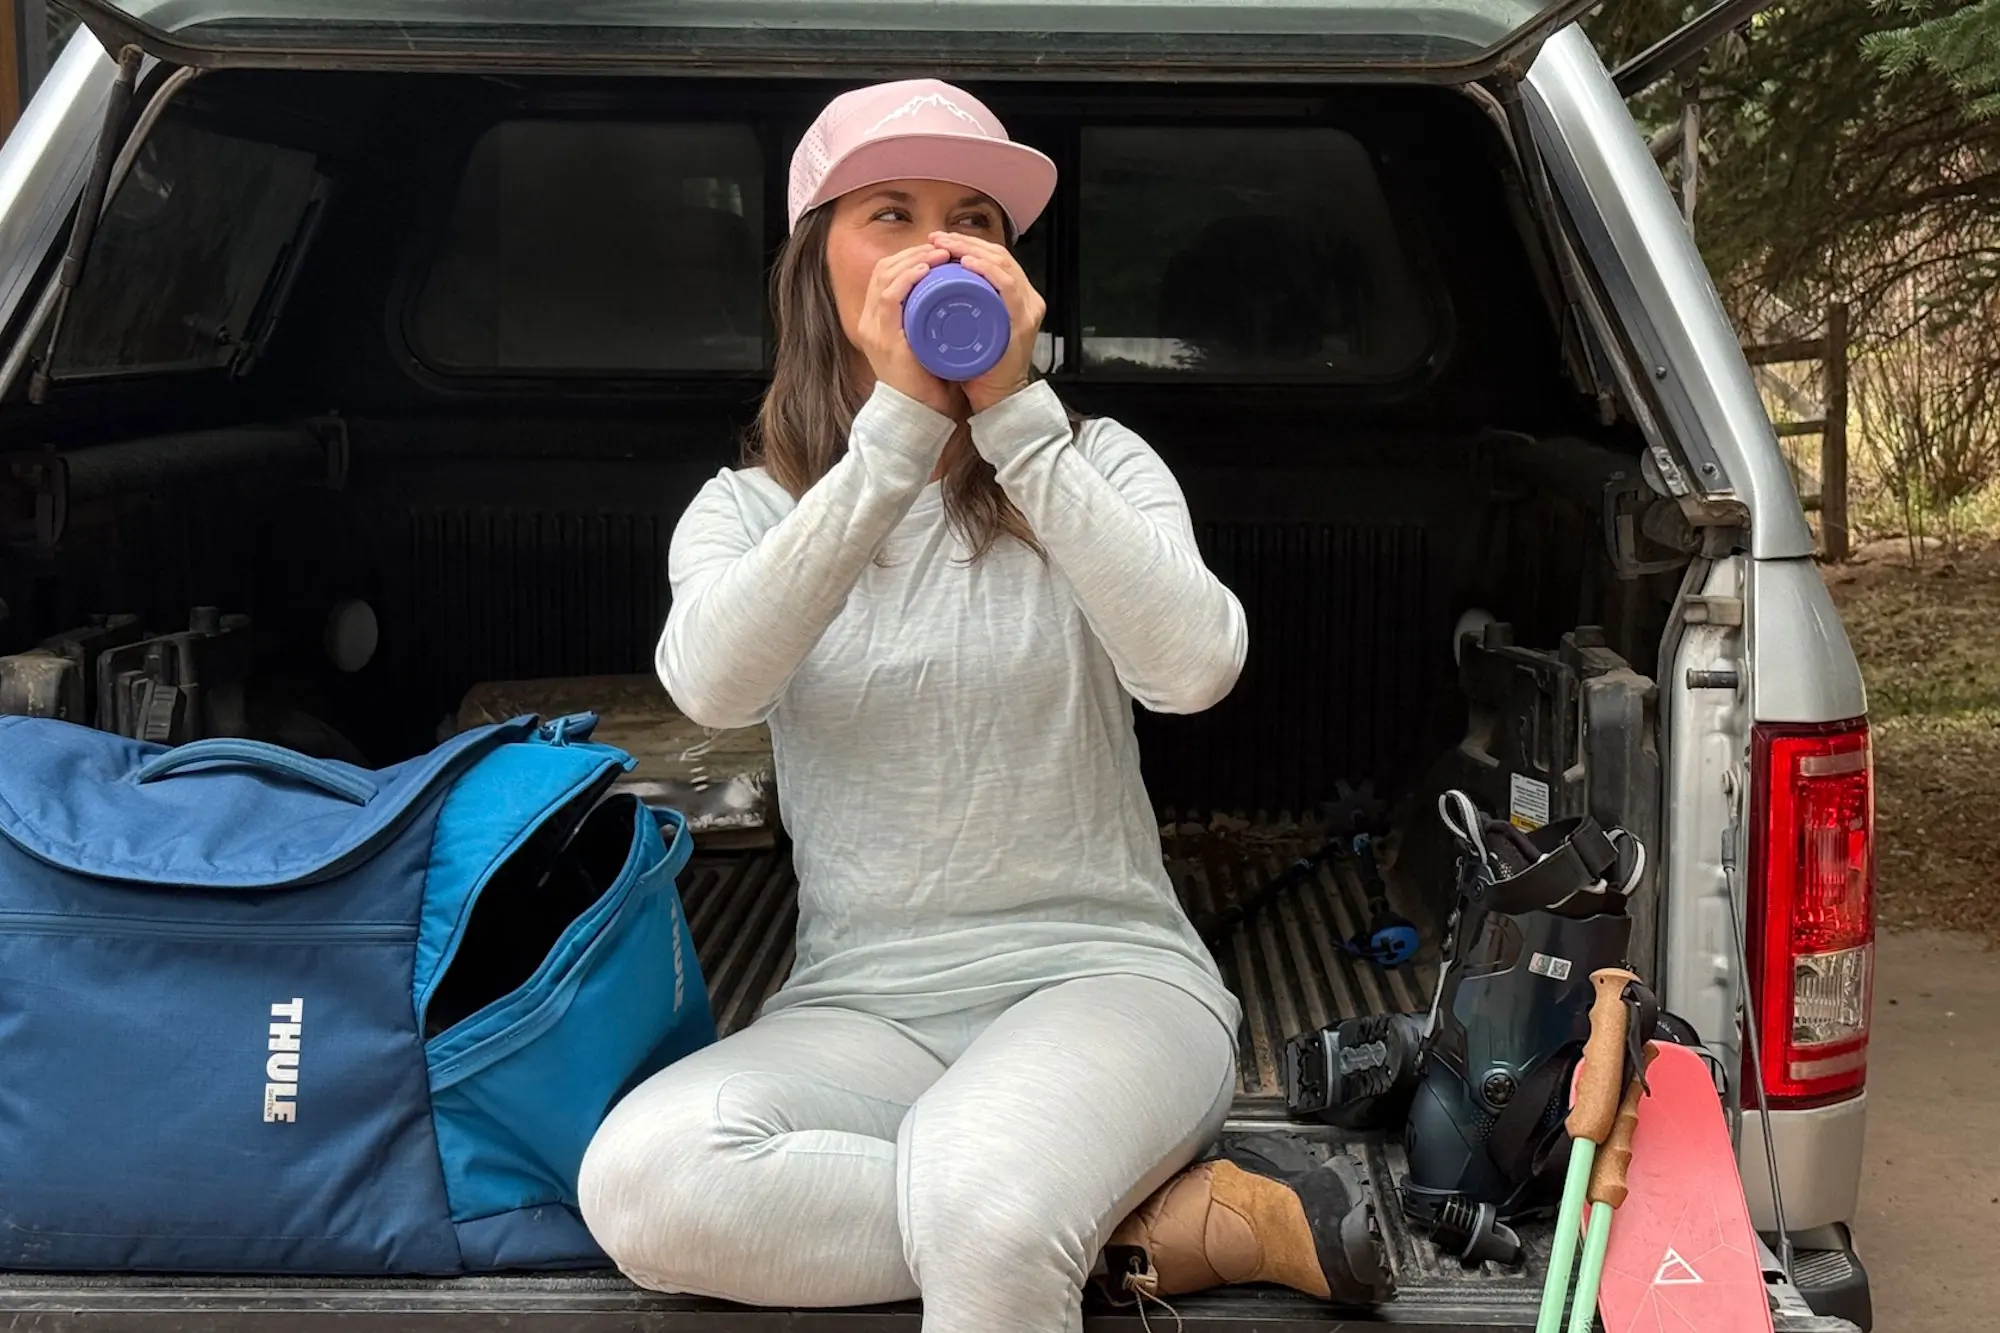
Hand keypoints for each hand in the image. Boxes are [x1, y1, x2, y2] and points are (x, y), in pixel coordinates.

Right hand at [855, 241, 956, 416]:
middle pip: (882, 270)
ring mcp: (873, 330)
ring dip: (913, 259)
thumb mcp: (922, 344)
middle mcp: (869, 322)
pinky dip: (908, 278)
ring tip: (939, 255)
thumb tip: (949, 301)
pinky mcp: (884, 339)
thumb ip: (926, 324)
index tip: (935, 253)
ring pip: (885, 277)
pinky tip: (925, 269)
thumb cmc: (925, 382)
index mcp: (875, 321)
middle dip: (912, 252)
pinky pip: (890, 298)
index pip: (884, 275)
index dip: (908, 257)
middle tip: (941, 248)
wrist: (917, 414)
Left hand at [931, 231, 1046, 413]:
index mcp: (1015, 297)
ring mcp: (1027, 309)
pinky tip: (968, 264)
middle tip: (936, 240)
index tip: (938, 242)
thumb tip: (932, 287)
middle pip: (998, 255)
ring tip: (945, 247)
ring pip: (1003, 264)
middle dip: (965, 243)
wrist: (996, 399)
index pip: (994, 258)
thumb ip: (963, 309)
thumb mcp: (971, 327)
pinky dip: (988, 272)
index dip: (966, 244)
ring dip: (971, 250)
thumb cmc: (980, 367)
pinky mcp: (1022, 322)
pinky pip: (1008, 288)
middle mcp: (1027, 298)